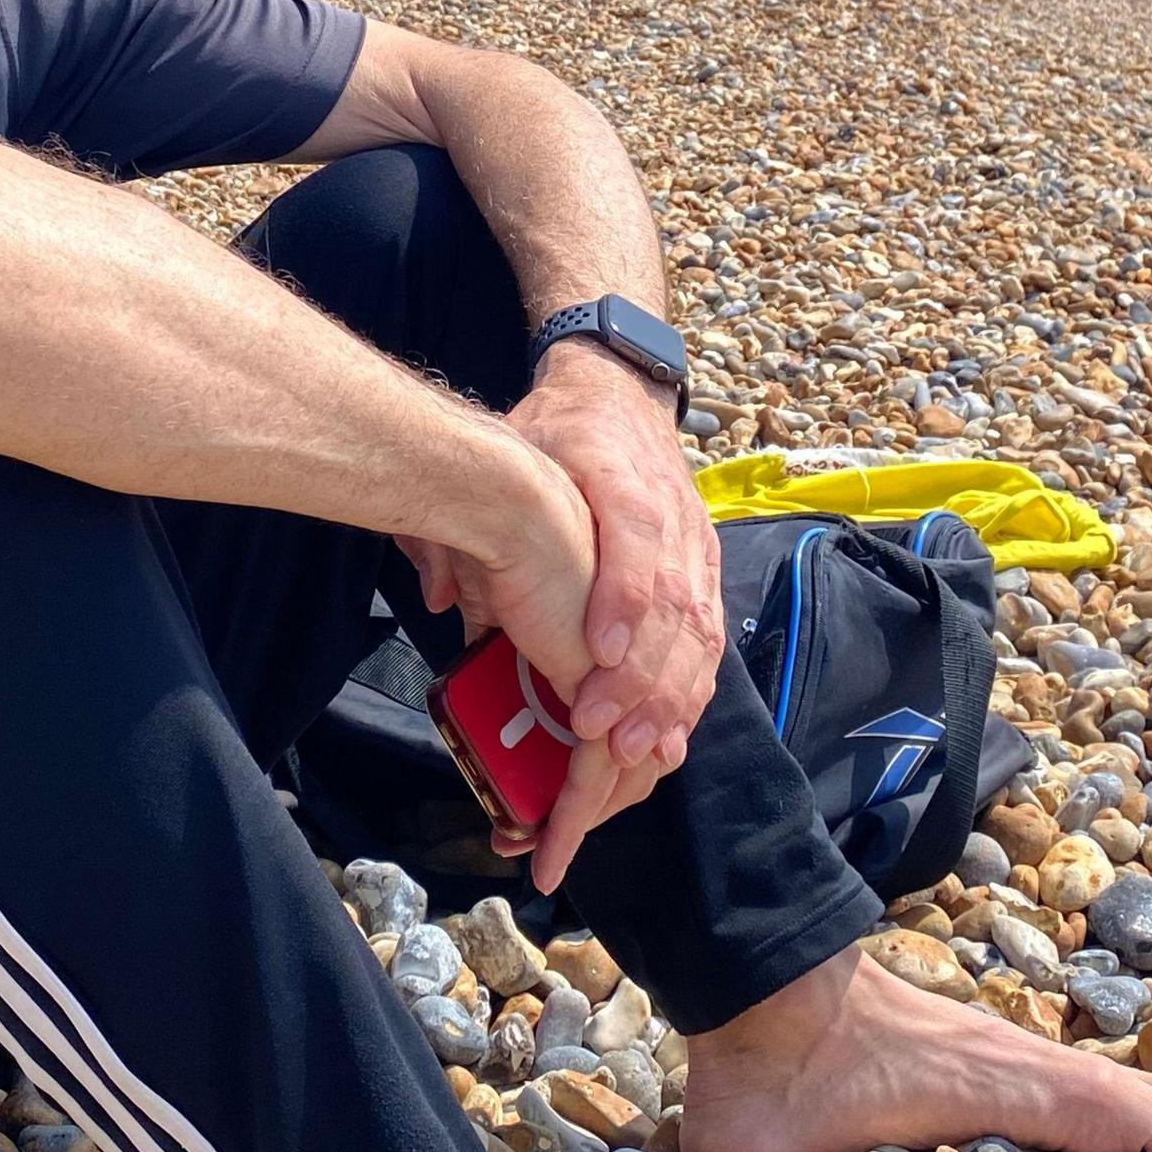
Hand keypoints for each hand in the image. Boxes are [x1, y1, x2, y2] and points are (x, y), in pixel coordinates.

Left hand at [503, 340, 721, 890]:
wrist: (618, 393)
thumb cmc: (560, 429)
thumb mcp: (512, 450)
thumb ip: (477, 517)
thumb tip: (446, 598)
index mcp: (622, 478)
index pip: (634, 536)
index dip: (622, 601)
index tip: (597, 658)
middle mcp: (673, 518)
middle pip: (674, 606)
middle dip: (643, 683)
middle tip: (605, 743)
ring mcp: (696, 550)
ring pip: (697, 635)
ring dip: (666, 702)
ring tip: (632, 758)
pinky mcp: (704, 576)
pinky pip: (705, 644)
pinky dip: (686, 694)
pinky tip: (663, 740)